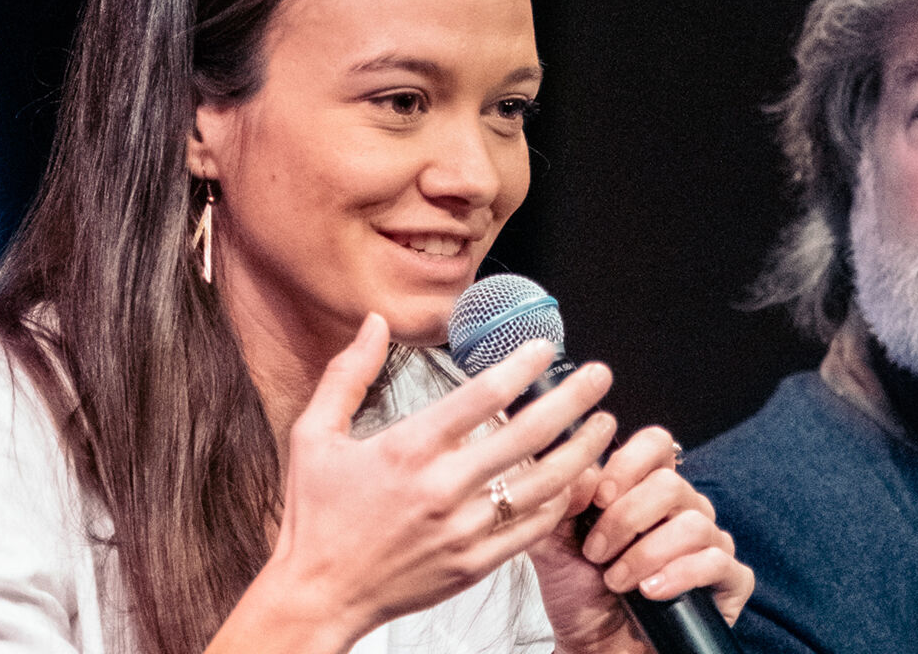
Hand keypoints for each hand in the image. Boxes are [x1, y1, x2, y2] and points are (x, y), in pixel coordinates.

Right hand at [209, 313, 619, 653]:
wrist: (317, 594)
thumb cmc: (315, 515)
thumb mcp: (314, 434)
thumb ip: (347, 374)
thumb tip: (373, 323)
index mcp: (405, 450)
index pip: (480, 396)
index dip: (521, 366)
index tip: (546, 348)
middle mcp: (440, 488)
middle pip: (526, 436)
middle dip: (572, 400)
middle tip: (599, 376)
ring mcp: (461, 530)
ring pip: (541, 486)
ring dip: (580, 451)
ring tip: (603, 426)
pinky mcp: (473, 566)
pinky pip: (531, 530)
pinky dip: (558, 502)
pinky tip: (573, 480)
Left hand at [529, 427, 754, 653]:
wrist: (592, 648)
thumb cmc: (578, 592)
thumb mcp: (553, 543)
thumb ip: (561, 501)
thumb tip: (581, 466)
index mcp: (645, 489)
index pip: (656, 444)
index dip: (630, 463)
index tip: (600, 497)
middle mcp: (683, 510)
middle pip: (672, 485)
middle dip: (626, 519)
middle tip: (596, 551)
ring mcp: (710, 544)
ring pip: (694, 525)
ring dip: (645, 554)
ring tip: (616, 580)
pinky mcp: (728, 583)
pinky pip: (718, 564)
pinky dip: (678, 576)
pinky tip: (650, 592)